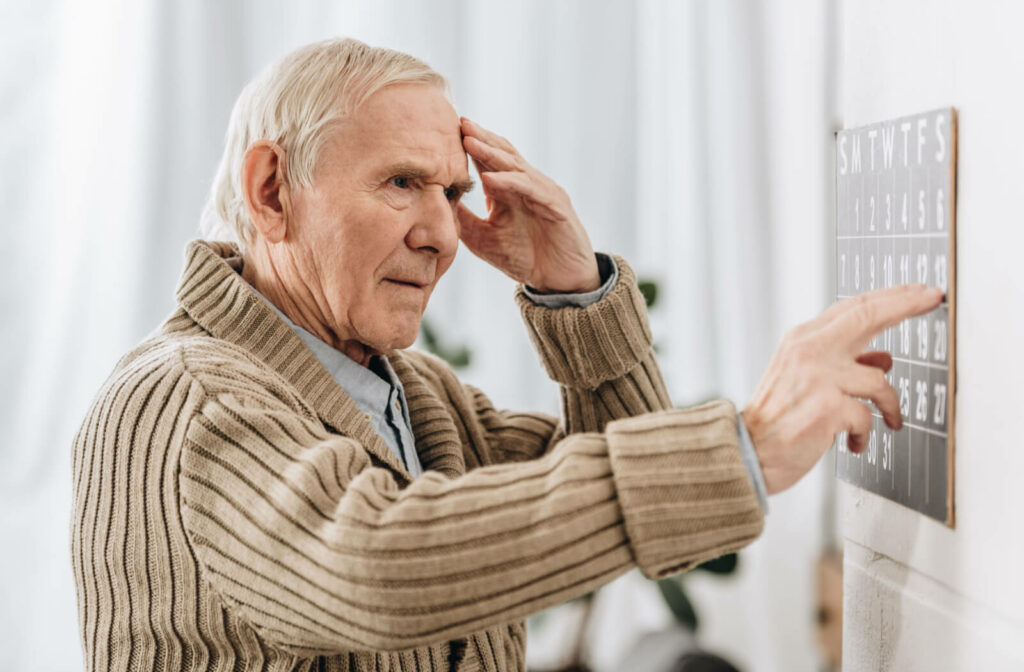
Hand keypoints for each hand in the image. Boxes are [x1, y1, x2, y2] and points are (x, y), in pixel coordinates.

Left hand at [456, 118, 600, 293]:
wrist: (560, 281)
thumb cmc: (525, 258)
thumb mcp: (484, 239)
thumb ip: (464, 219)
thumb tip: (435, 203)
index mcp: (509, 190)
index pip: (487, 161)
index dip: (469, 145)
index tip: (445, 131)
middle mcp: (526, 185)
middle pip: (502, 153)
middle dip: (480, 137)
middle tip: (458, 122)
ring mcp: (542, 192)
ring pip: (515, 166)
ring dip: (491, 153)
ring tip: (469, 141)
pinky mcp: (556, 206)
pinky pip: (530, 189)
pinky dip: (510, 182)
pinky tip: (489, 179)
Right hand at [741, 284, 944, 494]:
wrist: (748, 451)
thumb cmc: (776, 418)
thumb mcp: (805, 379)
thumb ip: (842, 363)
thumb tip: (882, 359)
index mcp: (802, 340)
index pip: (852, 308)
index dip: (890, 297)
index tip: (918, 291)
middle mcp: (809, 351)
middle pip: (867, 315)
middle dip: (905, 304)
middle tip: (931, 298)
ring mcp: (819, 378)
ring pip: (878, 379)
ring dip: (890, 404)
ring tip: (889, 420)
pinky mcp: (828, 408)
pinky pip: (867, 417)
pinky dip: (865, 432)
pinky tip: (855, 441)